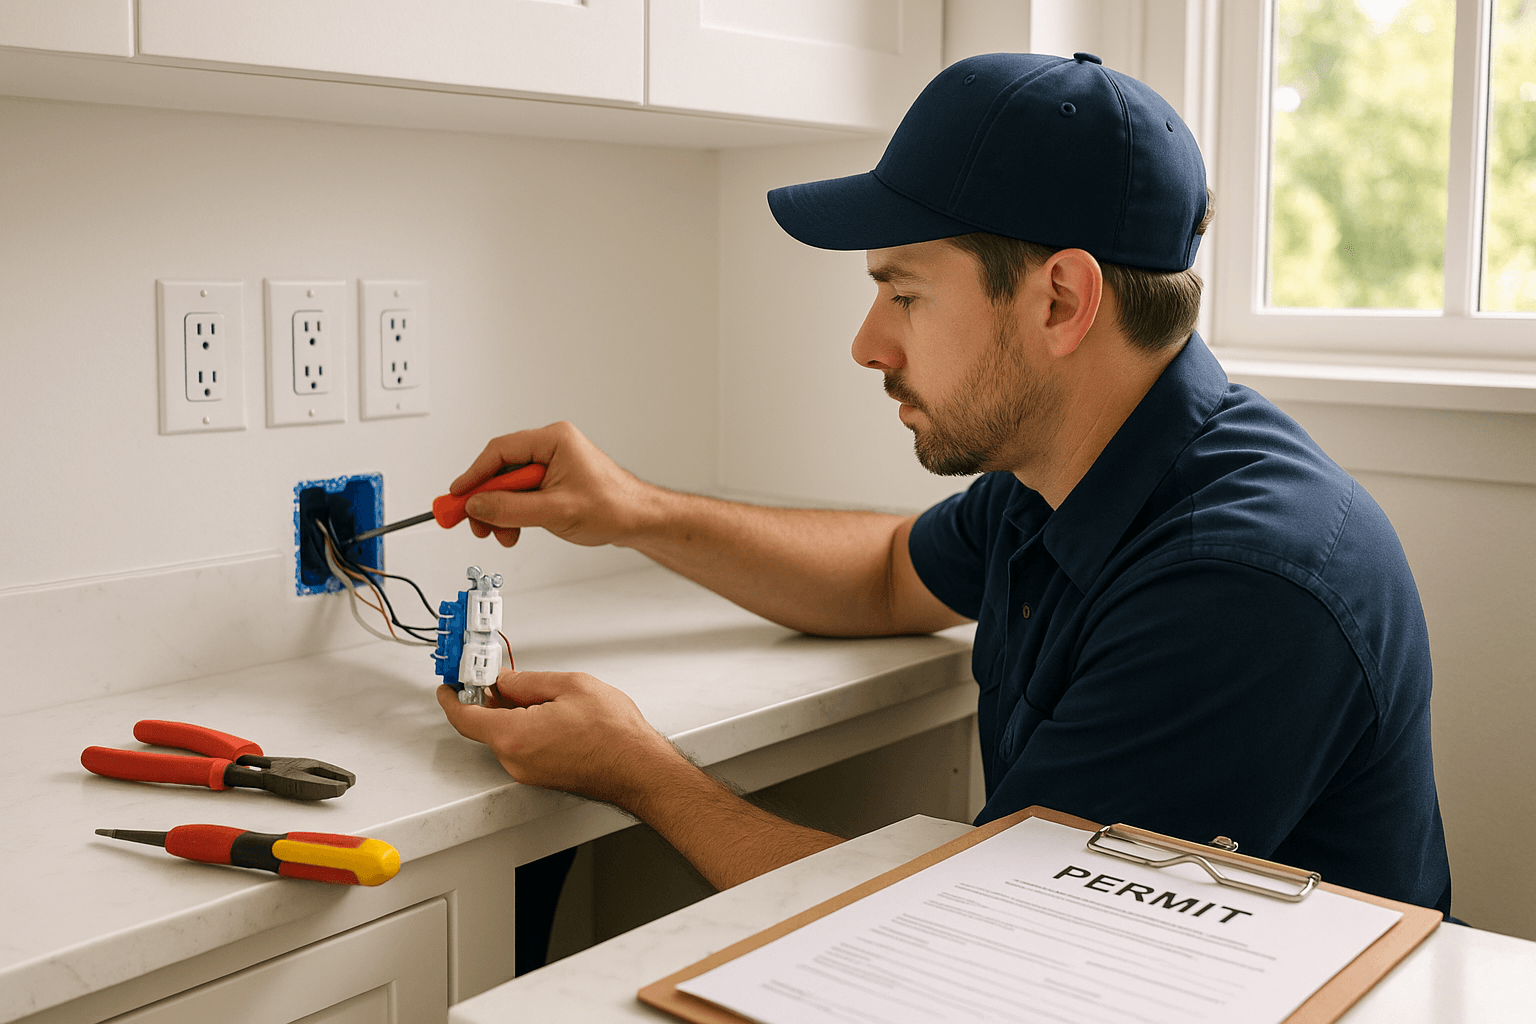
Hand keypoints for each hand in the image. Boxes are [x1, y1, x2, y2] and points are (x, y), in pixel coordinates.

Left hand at [436, 669, 681, 807]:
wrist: (638, 769)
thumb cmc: (613, 734)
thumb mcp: (570, 686)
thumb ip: (529, 682)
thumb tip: (506, 681)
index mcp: (514, 735)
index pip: (465, 717)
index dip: (452, 698)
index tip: (448, 685)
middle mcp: (515, 759)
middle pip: (486, 725)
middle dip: (488, 698)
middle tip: (496, 675)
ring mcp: (528, 771)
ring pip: (506, 735)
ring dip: (510, 712)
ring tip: (538, 692)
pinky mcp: (542, 776)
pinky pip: (521, 746)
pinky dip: (524, 727)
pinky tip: (547, 712)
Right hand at [451, 421, 657, 549]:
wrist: (639, 520)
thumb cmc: (614, 507)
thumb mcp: (556, 511)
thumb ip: (511, 509)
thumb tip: (477, 506)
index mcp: (554, 440)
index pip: (500, 451)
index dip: (474, 475)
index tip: (456, 496)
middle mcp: (552, 447)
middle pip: (501, 469)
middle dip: (487, 499)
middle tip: (472, 522)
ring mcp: (553, 464)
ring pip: (510, 485)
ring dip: (501, 511)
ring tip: (502, 533)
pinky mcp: (554, 481)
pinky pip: (523, 494)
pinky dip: (514, 513)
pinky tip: (516, 529)